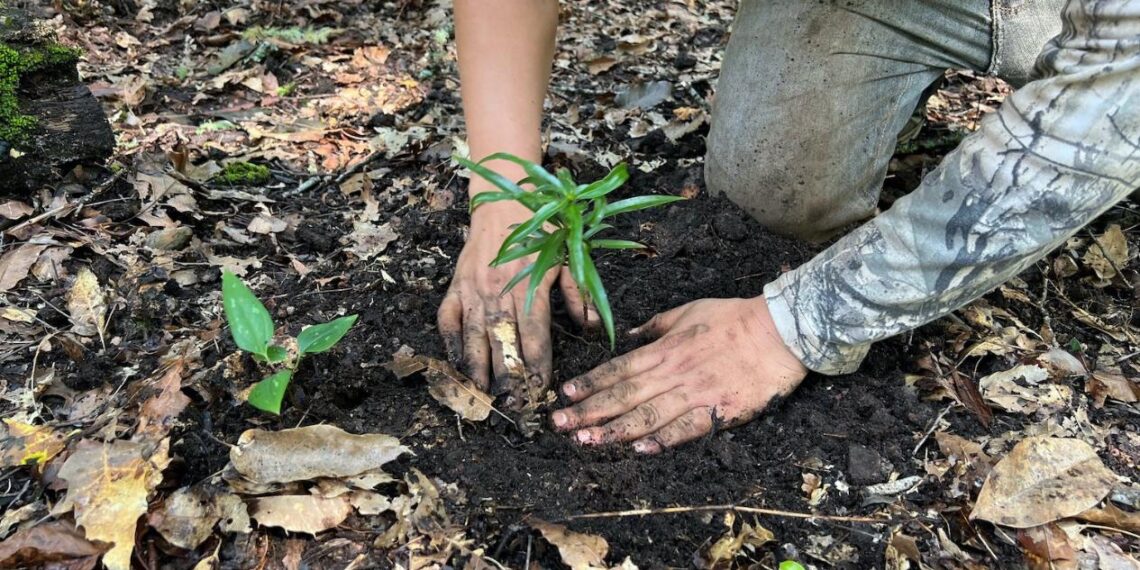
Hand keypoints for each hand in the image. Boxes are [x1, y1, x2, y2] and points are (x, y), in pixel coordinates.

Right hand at [437, 197, 596, 409]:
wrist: (504, 198)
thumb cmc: (541, 227)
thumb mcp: (569, 255)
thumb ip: (580, 292)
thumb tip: (591, 326)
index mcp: (529, 287)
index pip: (533, 337)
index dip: (536, 366)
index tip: (539, 390)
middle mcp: (498, 292)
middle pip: (502, 344)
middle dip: (507, 378)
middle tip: (511, 407)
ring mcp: (472, 290)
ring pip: (473, 337)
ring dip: (476, 369)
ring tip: (480, 395)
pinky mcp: (455, 286)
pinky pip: (448, 321)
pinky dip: (450, 344)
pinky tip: (456, 366)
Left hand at [550, 297, 807, 452]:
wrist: (780, 330)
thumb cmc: (734, 317)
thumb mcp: (688, 310)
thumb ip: (656, 326)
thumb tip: (630, 335)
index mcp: (664, 349)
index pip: (618, 368)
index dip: (590, 383)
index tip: (564, 395)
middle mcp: (673, 372)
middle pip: (623, 395)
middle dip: (588, 410)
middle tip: (559, 424)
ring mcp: (695, 393)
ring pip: (647, 415)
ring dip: (614, 430)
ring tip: (586, 441)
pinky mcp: (720, 410)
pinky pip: (686, 428)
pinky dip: (662, 439)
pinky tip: (639, 449)